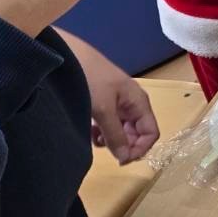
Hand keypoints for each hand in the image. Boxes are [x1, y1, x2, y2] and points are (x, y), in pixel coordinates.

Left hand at [61, 30, 159, 163]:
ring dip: (113, 139)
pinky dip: (103, 131)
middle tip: (108, 152)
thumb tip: (126, 158)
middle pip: (138, 132)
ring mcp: (117, 102)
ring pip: (123, 128)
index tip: (121, 160)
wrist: (66, 56)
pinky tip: (91, 131)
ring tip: (97, 140)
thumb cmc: (90, 80)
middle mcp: (132, 103)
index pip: (151, 132)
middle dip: (125, 144)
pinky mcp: (103, 101)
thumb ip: (116, 135)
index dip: (140, 148)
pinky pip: (110, 122)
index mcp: (139, 102)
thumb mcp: (103, 110)